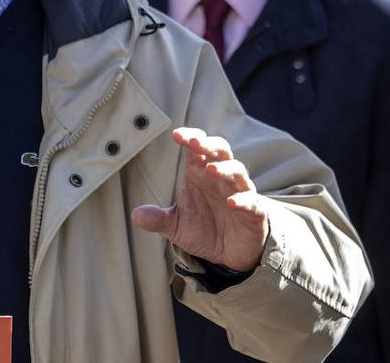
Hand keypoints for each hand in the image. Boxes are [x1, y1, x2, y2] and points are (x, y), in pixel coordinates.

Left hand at [131, 127, 268, 271]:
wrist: (230, 255)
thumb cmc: (204, 230)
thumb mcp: (176, 226)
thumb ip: (158, 219)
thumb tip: (136, 215)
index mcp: (200, 174)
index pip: (197, 149)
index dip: (190, 138)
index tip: (176, 134)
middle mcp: (221, 179)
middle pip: (220, 151)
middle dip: (209, 144)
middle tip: (195, 142)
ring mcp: (239, 193)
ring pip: (238, 171)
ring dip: (225, 168)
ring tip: (211, 169)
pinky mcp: (254, 213)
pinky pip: (252, 201)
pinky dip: (243, 200)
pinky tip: (232, 203)